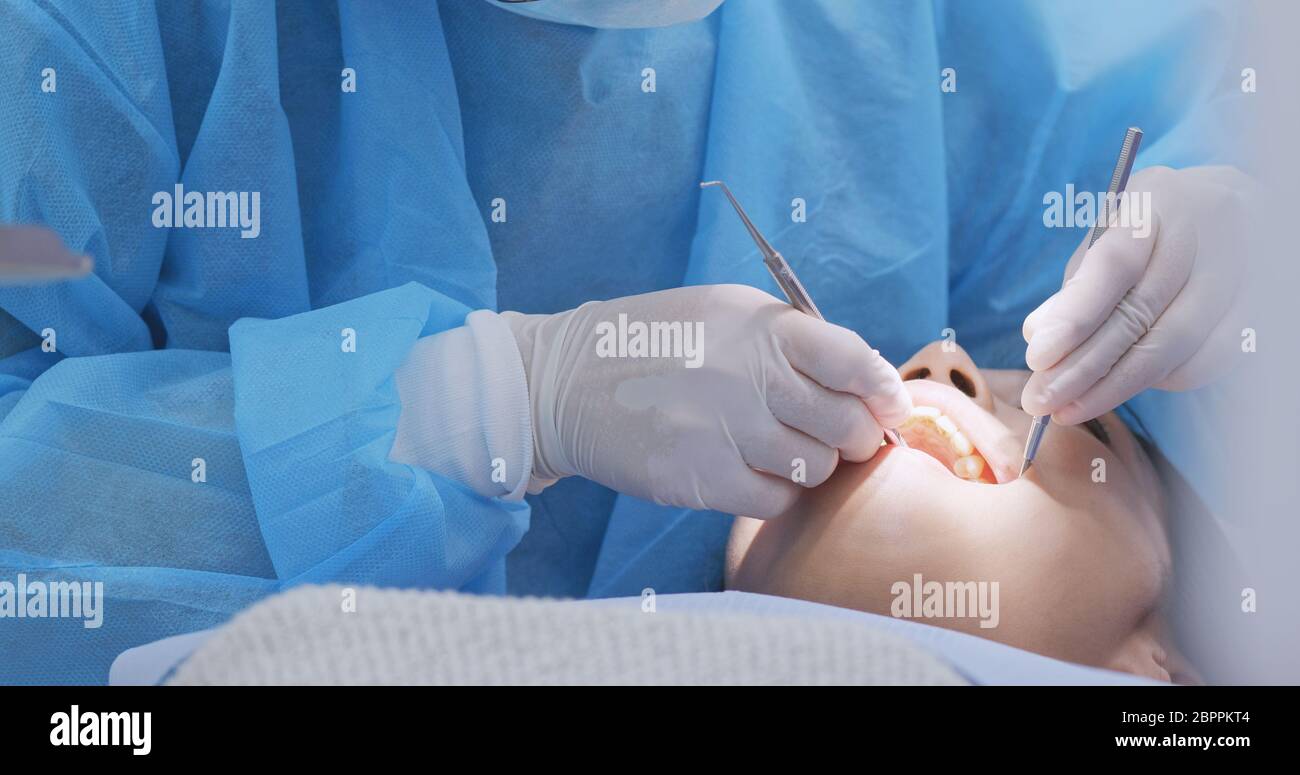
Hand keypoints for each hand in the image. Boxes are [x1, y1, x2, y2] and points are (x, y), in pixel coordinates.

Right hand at [503, 284, 911, 517]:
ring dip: (807, 462)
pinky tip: (746, 470)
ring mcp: (726, 429)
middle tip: (833, 435)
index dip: (883, 390)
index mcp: (762, 326)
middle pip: (847, 425)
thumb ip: (793, 340)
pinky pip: (776, 499)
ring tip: (773, 446)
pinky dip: (773, 490)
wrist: (565, 381)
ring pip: (815, 467)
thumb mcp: (724, 313)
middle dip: (852, 435)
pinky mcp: (702, 478)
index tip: (888, 406)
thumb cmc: (655, 343)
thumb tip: (868, 383)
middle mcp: (750, 375)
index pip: (854, 361)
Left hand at [1021, 165, 1254, 423]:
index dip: (1075, 316)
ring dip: (1117, 386)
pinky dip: (1160, 381)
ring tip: (1069, 408)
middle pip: (1144, 312)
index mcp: (1159, 198)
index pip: (1115, 264)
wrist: (1221, 218)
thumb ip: (1075, 288)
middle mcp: (1211, 226)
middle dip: (1085, 367)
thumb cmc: (1147, 234)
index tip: (1038, 357)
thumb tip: (1039, 336)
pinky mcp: (1262, 303)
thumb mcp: (1103, 242)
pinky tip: (1121, 388)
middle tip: (1042, 401)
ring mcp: (1246, 265)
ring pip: (1177, 343)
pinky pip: (1209, 359)